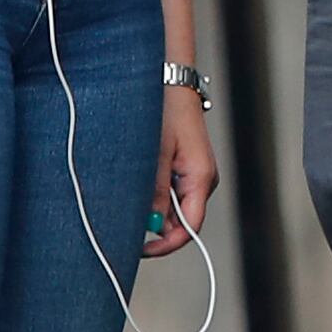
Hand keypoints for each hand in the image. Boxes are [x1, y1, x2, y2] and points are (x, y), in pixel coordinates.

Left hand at [139, 83, 219, 259]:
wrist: (169, 82)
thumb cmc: (165, 112)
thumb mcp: (155, 155)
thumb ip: (156, 193)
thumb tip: (153, 227)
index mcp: (201, 178)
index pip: (190, 227)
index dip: (166, 244)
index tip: (142, 249)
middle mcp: (203, 179)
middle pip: (184, 220)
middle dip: (157, 227)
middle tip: (128, 223)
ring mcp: (197, 173)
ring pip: (177, 207)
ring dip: (155, 209)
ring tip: (132, 193)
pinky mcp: (187, 166)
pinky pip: (174, 192)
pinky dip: (157, 195)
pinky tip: (142, 182)